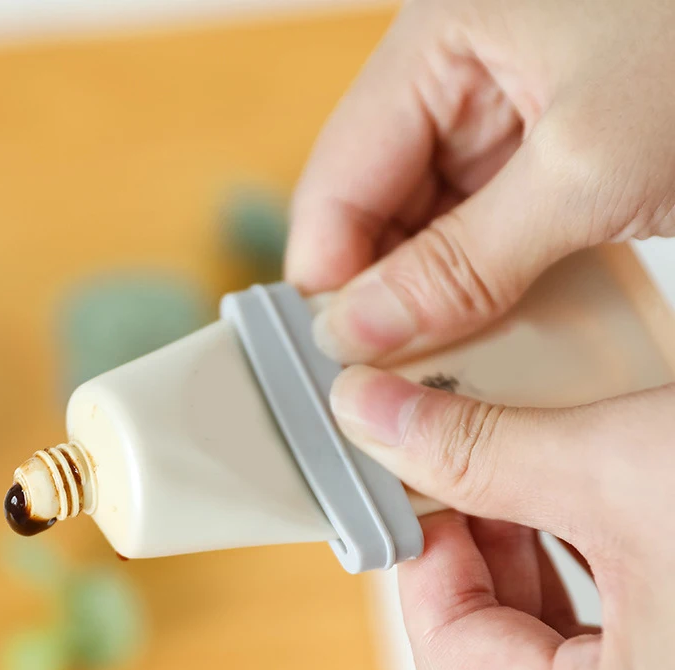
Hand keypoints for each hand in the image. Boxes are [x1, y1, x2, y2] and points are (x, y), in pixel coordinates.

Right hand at [286, 0, 674, 365]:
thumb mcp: (587, 169)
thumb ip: (460, 261)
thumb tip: (358, 333)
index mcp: (437, 41)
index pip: (337, 182)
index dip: (330, 279)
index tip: (342, 365)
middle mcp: (453, 78)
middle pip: (375, 213)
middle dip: (385, 296)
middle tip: (397, 381)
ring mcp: (498, 118)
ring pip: (426, 231)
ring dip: (436, 299)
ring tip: (448, 364)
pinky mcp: (541, 154)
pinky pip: (480, 233)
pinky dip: (484, 285)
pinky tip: (495, 329)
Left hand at [330, 369, 674, 669]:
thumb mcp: (617, 470)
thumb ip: (479, 450)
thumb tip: (371, 416)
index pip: (452, 657)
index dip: (419, 559)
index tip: (415, 488)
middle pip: (500, 655)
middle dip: (473, 553)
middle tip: (464, 479)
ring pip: (558, 646)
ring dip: (528, 556)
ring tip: (528, 483)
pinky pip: (615, 633)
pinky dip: (584, 567)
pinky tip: (591, 510)